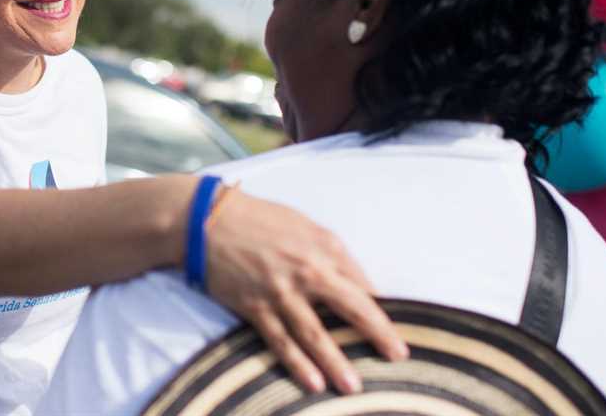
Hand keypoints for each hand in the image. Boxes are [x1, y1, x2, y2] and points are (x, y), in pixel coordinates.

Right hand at [204, 187, 407, 394]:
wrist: (208, 221)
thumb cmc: (258, 218)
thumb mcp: (303, 225)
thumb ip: (330, 252)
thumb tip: (355, 284)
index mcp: (325, 247)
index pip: (363, 284)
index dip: (380, 308)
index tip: (392, 328)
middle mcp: (308, 271)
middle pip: (352, 309)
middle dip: (378, 335)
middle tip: (397, 356)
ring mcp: (281, 293)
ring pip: (316, 335)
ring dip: (336, 363)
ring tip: (353, 387)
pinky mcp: (255, 307)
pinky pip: (281, 341)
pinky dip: (297, 364)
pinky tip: (313, 383)